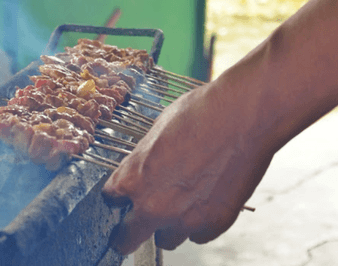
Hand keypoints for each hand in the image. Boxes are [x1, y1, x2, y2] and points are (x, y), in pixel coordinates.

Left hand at [102, 79, 274, 253]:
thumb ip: (144, 159)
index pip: (110, 199)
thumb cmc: (200, 113)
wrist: (241, 115)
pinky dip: (198, 221)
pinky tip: (206, 197)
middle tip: (134, 224)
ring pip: (166, 239)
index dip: (117, 196)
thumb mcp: (157, 130)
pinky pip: (198, 234)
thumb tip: (143, 168)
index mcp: (134, 178)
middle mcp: (155, 205)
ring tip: (182, 200)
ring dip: (168, 224)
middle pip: (126, 239)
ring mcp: (186, 219)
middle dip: (127, 231)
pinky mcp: (215, 223)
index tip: (122, 198)